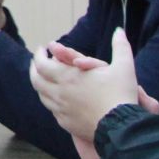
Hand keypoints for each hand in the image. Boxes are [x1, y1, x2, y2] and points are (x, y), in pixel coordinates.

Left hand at [28, 29, 143, 158]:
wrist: (122, 128)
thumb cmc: (121, 95)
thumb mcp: (124, 67)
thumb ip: (120, 47)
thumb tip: (119, 30)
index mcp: (67, 77)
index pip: (41, 64)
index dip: (39, 55)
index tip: (42, 49)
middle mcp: (60, 93)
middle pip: (36, 80)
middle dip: (34, 69)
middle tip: (38, 63)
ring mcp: (61, 110)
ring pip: (42, 96)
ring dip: (41, 85)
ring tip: (45, 79)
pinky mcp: (67, 124)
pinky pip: (52, 111)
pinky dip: (51, 101)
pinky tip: (56, 99)